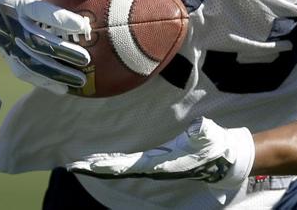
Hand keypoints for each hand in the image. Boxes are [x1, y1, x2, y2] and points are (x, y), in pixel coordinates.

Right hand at [0, 0, 91, 94]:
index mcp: (18, 2)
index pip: (42, 12)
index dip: (62, 19)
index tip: (83, 25)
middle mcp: (13, 24)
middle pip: (40, 42)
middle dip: (63, 52)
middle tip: (86, 58)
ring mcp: (8, 41)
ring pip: (33, 62)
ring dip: (57, 73)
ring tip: (81, 80)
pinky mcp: (6, 53)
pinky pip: (24, 71)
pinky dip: (43, 81)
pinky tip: (63, 89)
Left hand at [67, 117, 254, 193]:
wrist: (223, 159)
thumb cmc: (215, 146)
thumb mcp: (211, 137)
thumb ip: (203, 132)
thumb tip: (198, 127)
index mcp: (162, 162)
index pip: (130, 164)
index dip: (111, 165)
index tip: (92, 164)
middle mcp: (154, 167)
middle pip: (119, 169)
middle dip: (97, 168)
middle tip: (73, 165)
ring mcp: (153, 166)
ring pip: (121, 168)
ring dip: (100, 167)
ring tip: (80, 164)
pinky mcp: (154, 162)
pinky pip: (127, 164)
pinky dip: (111, 163)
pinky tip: (100, 161)